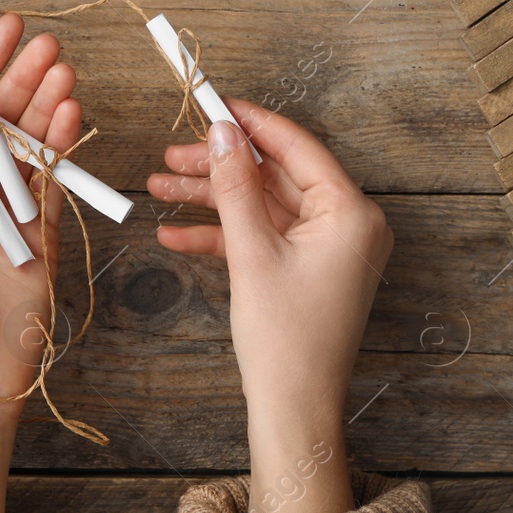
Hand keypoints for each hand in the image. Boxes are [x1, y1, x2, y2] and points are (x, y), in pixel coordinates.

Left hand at [0, 13, 80, 404]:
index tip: (6, 31)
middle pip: (1, 120)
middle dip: (23, 79)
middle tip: (49, 44)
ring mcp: (9, 210)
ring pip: (32, 143)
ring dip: (48, 105)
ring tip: (66, 71)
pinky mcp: (43, 235)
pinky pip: (55, 181)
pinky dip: (65, 147)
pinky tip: (72, 116)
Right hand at [148, 100, 392, 512]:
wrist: (294, 410)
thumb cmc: (286, 341)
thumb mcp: (251, 253)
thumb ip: (234, 186)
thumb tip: (221, 133)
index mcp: (352, 213)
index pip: (297, 147)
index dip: (250, 123)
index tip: (211, 102)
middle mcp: (348, 224)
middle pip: (276, 174)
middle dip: (220, 165)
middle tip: (171, 153)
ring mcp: (328, 248)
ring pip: (264, 205)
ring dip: (213, 198)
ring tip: (159, 186)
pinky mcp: (307, 269)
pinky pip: (264, 237)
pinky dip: (223, 234)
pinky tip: (174, 233)